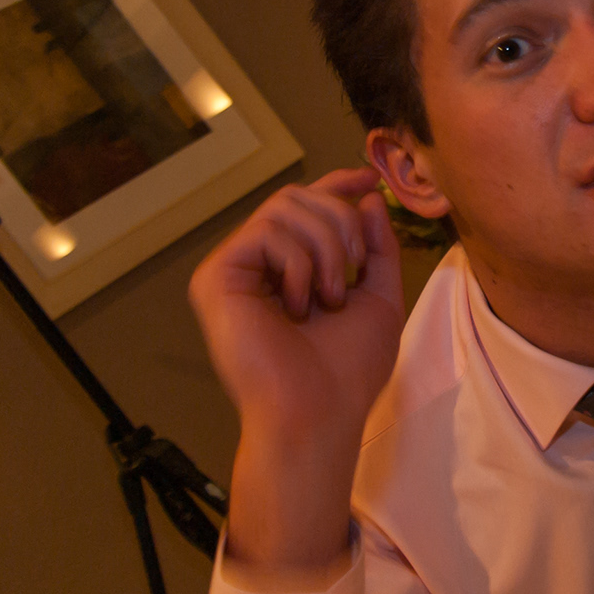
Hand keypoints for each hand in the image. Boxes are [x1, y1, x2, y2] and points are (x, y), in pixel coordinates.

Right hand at [187, 167, 404, 581]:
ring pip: (284, 206)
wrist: (319, 414)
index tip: (369, 180)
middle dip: (340, 223)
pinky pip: (264, 231)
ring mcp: (232, 270)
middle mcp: (256, 265)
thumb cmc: (348, 371)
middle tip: (352, 272)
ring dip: (326, 248)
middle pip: (298, 196)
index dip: (336, 184)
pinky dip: (298, 262)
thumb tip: (367, 196)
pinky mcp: (215, 278)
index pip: (305, 206)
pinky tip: (299, 304)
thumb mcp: (379, 298)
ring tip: (330, 298)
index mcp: (290, 269)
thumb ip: (377, 247)